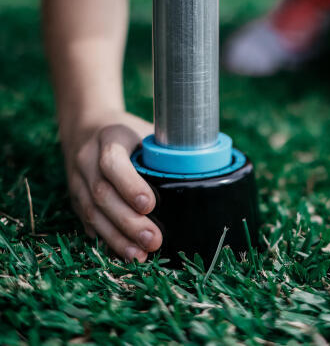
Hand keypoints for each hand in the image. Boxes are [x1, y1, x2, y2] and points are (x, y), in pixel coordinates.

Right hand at [64, 111, 162, 261]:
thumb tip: (199, 171)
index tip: (150, 205)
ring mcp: (78, 182)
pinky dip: (106, 240)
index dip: (130, 185)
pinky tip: (124, 254)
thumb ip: (165, 149)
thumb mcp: (145, 130)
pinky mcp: (75, 199)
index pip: (113, 162)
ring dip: (117, 237)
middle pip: (102, 194)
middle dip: (128, 222)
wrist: (86, 128)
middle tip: (153, 239)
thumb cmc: (127, 132)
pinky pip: (87, 223)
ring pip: (92, 213)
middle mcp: (87, 160)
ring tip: (140, 256)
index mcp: (109, 138)